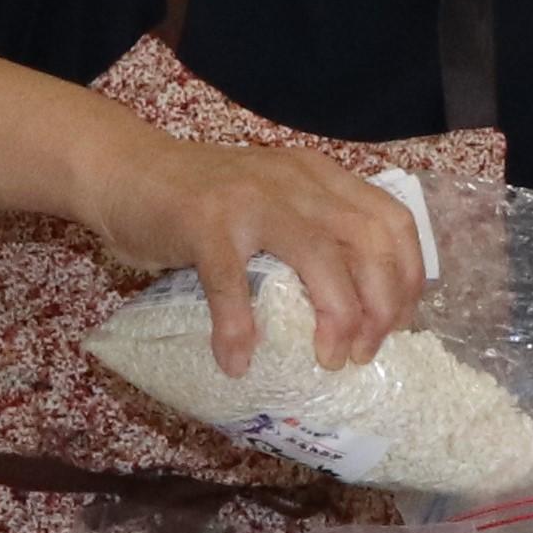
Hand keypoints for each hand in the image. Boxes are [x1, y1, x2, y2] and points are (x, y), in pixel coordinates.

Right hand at [90, 138, 430, 375]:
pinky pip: (231, 282)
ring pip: (317, 257)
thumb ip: (313, 233)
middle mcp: (296, 181)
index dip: (407, 278)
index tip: (399, 326)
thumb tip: (357, 312)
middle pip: (368, 242)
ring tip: (328, 360)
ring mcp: (250, 199)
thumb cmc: (202, 200)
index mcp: (320, 177)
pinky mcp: (203, 222)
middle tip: (365, 353)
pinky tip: (236, 362)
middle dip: (381, 306)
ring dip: (335, 316)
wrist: (125, 170)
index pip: (392, 221)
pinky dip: (237, 328)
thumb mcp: (274, 201)